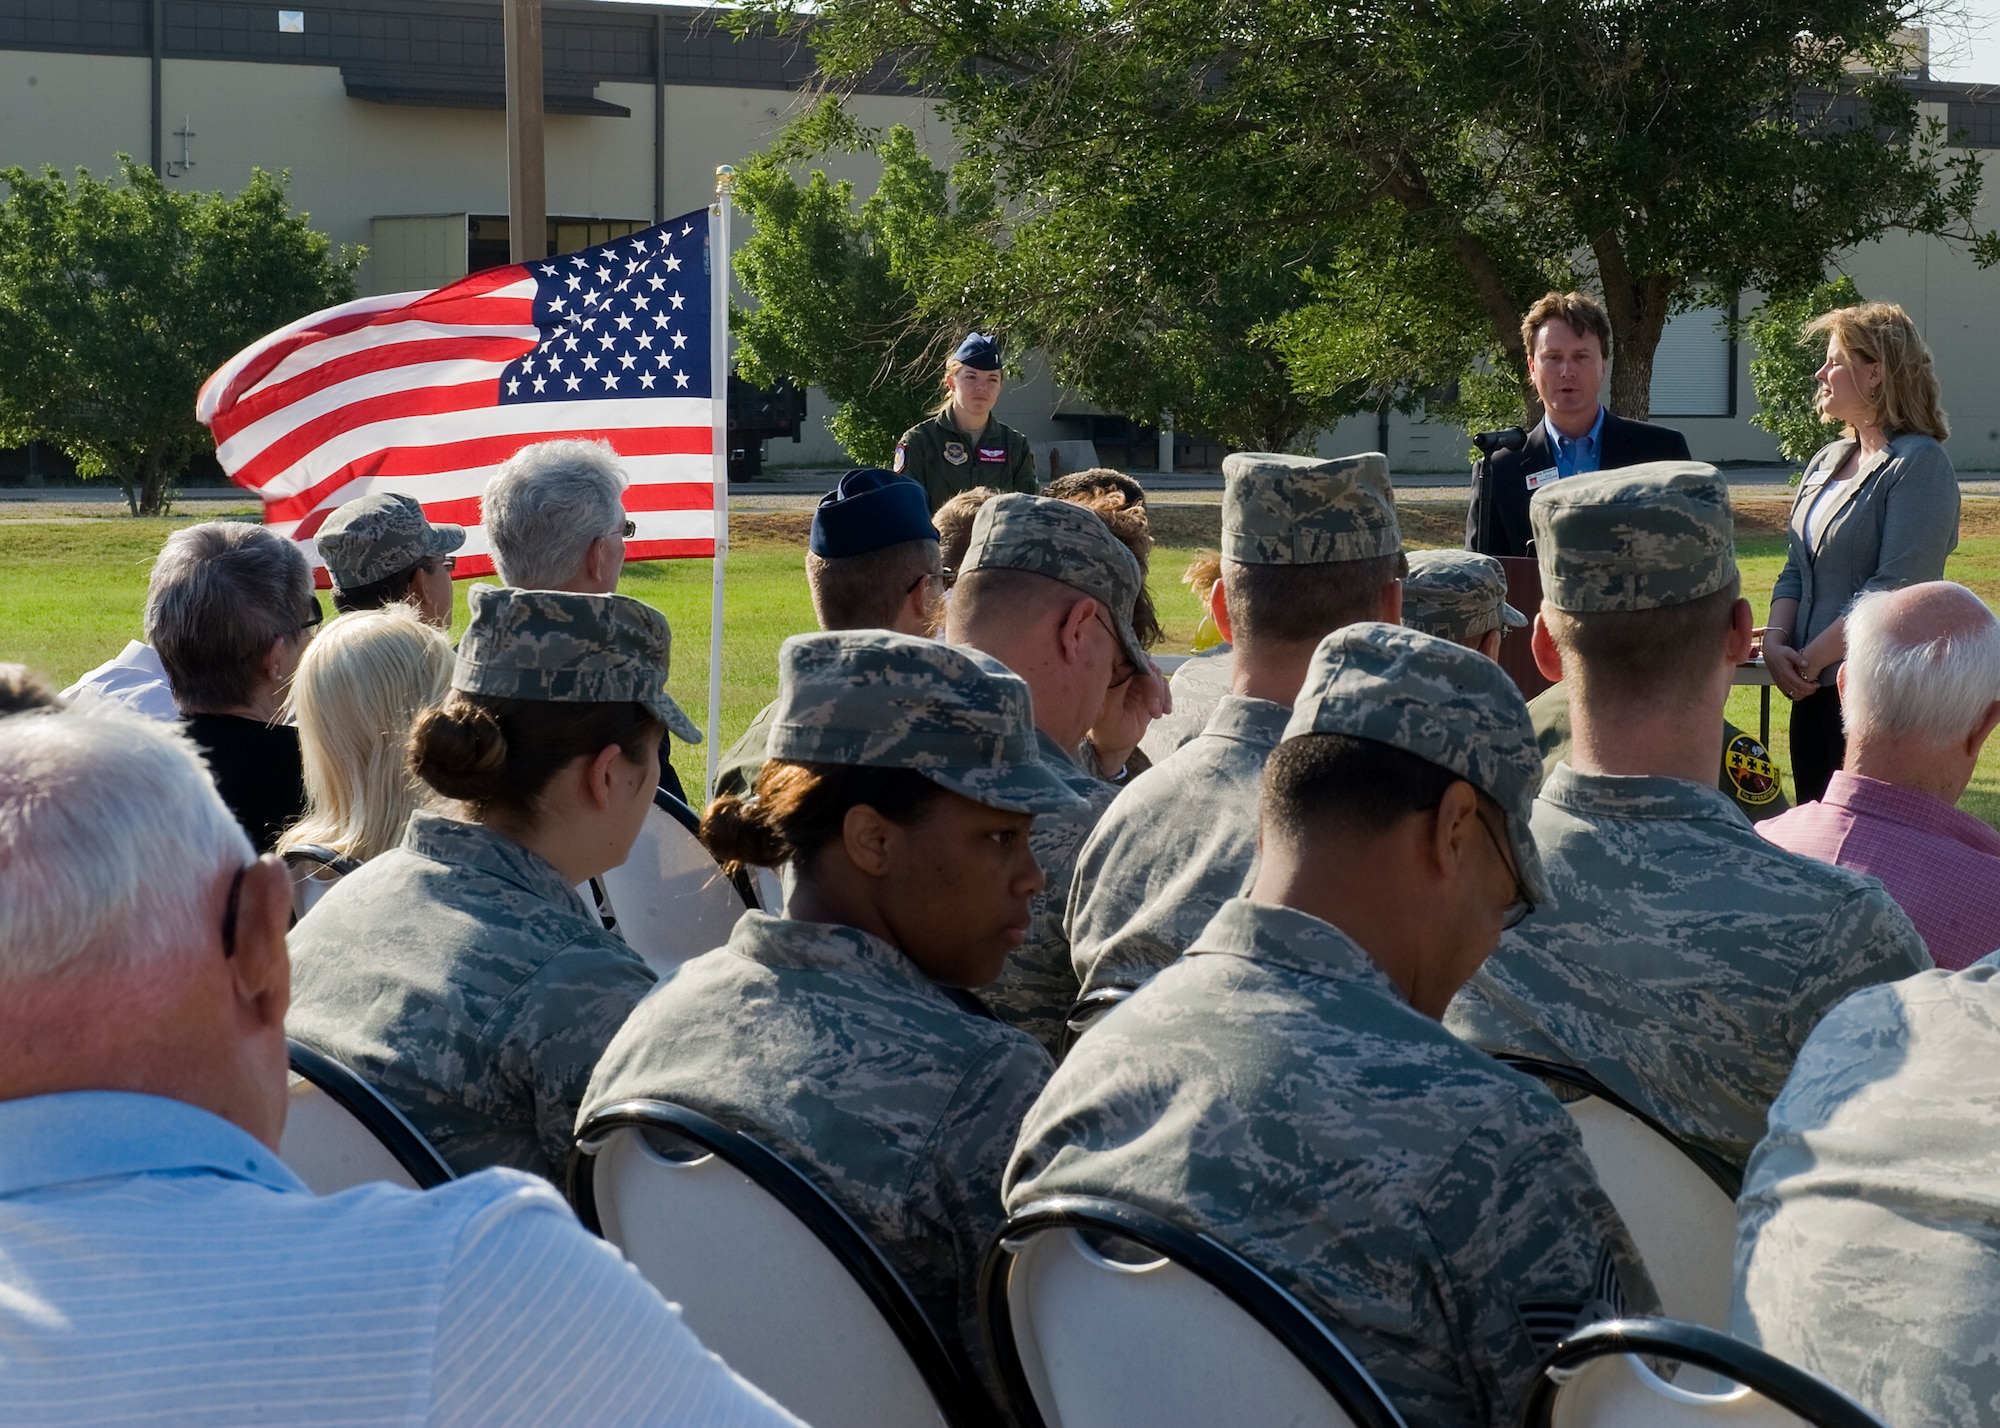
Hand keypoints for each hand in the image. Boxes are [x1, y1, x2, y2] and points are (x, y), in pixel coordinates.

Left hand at [1087, 661, 1171, 775]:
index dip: (1138, 664)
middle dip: (1152, 685)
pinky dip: (1166, 697)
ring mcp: (1136, 679)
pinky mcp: (1148, 687)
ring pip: (1155, 673)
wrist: (1116, 743)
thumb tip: (1128, 670)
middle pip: (1144, 663)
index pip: (1124, 656)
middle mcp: (1122, 672)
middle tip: (1153, 709)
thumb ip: (1117, 689)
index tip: (1147, 679)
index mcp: (1107, 673)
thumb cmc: (1106, 729)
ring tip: (1157, 714)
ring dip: (1160, 693)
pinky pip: (1162, 684)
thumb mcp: (1108, 712)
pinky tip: (1165, 712)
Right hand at [1764, 637, 1816, 700]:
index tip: (1817, 684)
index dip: (1810, 687)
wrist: (1770, 654)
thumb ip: (1798, 658)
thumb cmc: (1781, 652)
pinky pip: (1789, 694)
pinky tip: (1802, 690)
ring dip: (1803, 694)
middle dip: (1809, 691)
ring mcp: (1780, 684)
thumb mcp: (1789, 652)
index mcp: (1785, 673)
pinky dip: (1797, 694)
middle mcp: (1782, 680)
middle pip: (1797, 692)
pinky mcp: (1779, 685)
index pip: (1799, 685)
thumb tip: (1806, 664)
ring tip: (1810, 689)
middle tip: (1816, 687)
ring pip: (1793, 695)